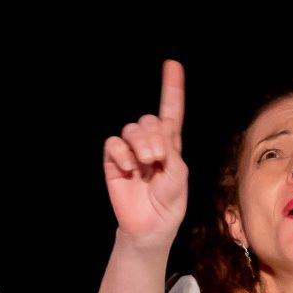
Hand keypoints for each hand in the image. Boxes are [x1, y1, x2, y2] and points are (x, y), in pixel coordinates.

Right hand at [103, 60, 189, 244]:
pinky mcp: (114, 162)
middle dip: (154, 135)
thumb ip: (171, 152)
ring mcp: (130, 152)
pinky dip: (122, 153)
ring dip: (141, 142)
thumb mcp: (178, 177)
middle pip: (149, 119)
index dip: (171, 88)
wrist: (149, 228)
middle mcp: (150, 144)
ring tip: (146, 163)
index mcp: (170, 145)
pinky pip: (114, 144)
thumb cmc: (168, 204)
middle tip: (158, 158)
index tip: (172, 65)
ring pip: (132, 128)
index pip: (171, 112)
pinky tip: (128, 168)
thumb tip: (155, 136)